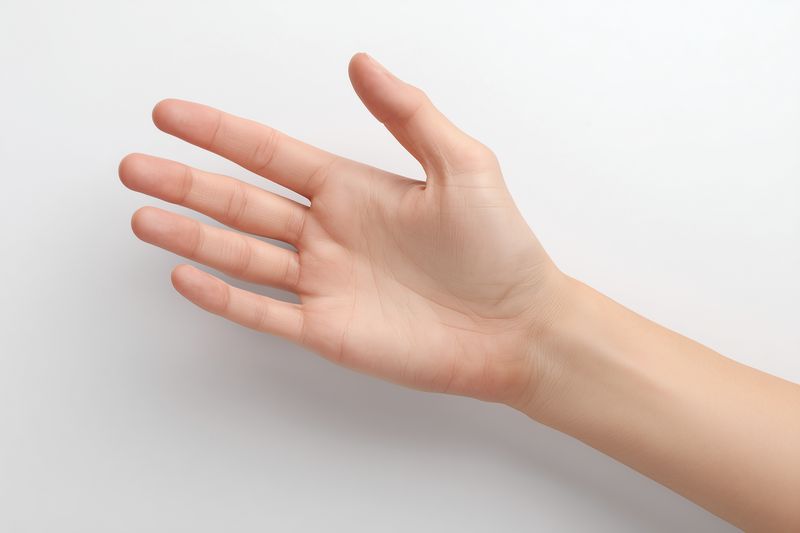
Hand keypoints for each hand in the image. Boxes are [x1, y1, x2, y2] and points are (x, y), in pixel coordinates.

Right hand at [120, 53, 566, 404]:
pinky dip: (223, 295)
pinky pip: (263, 310)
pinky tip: (185, 275)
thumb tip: (362, 64)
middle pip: (241, 202)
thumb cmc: (500, 247)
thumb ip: (408, 115)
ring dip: (190, 235)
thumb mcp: (462, 165)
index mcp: (353, 189)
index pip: (270, 154)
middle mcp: (329, 233)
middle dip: (186, 182)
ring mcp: (324, 282)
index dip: (219, 134)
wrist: (518, 325)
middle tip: (134, 165)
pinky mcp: (327, 329)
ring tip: (143, 215)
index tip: (171, 115)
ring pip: (241, 254)